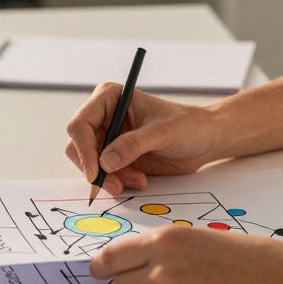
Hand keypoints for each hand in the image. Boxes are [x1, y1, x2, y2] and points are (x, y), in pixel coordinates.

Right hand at [65, 83, 223, 194]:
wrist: (204, 140)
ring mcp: (109, 138)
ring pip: (89, 165)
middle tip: (116, 185)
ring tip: (138, 180)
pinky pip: (104, 175)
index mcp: (109, 98)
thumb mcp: (162, 132)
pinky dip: (117, 182)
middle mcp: (104, 117)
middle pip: (78, 148)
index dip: (83, 150)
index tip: (96, 172)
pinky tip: (139, 180)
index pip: (80, 124)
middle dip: (95, 169)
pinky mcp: (116, 157)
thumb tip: (104, 161)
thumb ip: (132, 145)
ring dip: (110, 179)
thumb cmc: (188, 125)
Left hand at [89, 225, 282, 283]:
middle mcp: (165, 272)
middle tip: (152, 277)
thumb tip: (135, 259)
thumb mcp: (204, 236)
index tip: (97, 268)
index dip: (102, 264)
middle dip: (130, 281)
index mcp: (168, 241)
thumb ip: (167, 247)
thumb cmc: (256, 257)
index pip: (112, 257)